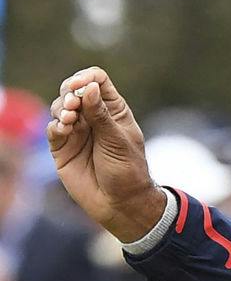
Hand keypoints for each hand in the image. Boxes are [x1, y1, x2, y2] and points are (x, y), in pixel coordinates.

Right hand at [47, 68, 169, 242]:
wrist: (120, 202)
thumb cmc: (127, 171)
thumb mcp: (118, 140)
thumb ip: (101, 115)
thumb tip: (89, 87)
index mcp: (113, 110)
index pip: (97, 81)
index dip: (87, 78)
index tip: (80, 85)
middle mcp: (93, 117)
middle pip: (73, 90)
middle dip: (70, 92)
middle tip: (74, 104)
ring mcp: (77, 131)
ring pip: (60, 107)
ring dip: (62, 108)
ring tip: (70, 119)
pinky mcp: (63, 146)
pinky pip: (53, 128)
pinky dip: (56, 125)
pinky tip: (64, 129)